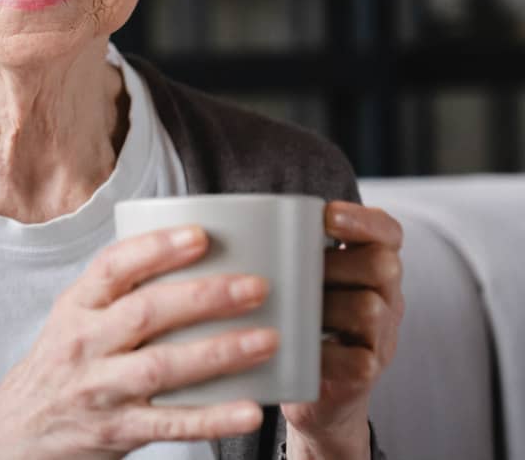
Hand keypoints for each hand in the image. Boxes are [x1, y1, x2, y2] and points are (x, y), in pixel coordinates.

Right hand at [0, 225, 277, 459]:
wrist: (15, 434)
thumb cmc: (59, 368)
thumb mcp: (72, 320)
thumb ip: (117, 295)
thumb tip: (193, 258)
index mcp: (75, 308)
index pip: (112, 267)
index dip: (156, 248)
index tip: (201, 235)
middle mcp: (84, 344)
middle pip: (146, 313)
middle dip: (205, 297)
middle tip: (256, 286)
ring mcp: (100, 389)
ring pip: (163, 366)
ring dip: (219, 352)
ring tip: (267, 339)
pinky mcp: (117, 431)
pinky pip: (171, 424)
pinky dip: (213, 418)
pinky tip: (250, 409)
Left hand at [282, 201, 404, 459]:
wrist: (308, 389)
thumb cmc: (293, 318)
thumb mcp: (295, 278)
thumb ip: (283, 249)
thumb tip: (215, 217)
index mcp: (370, 266)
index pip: (388, 232)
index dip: (364, 219)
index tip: (325, 214)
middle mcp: (387, 298)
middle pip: (383, 265)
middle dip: (336, 262)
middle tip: (297, 269)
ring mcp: (381, 338)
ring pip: (369, 308)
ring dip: (326, 305)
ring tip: (290, 308)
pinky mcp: (366, 374)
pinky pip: (357, 360)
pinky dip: (322, 353)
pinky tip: (294, 346)